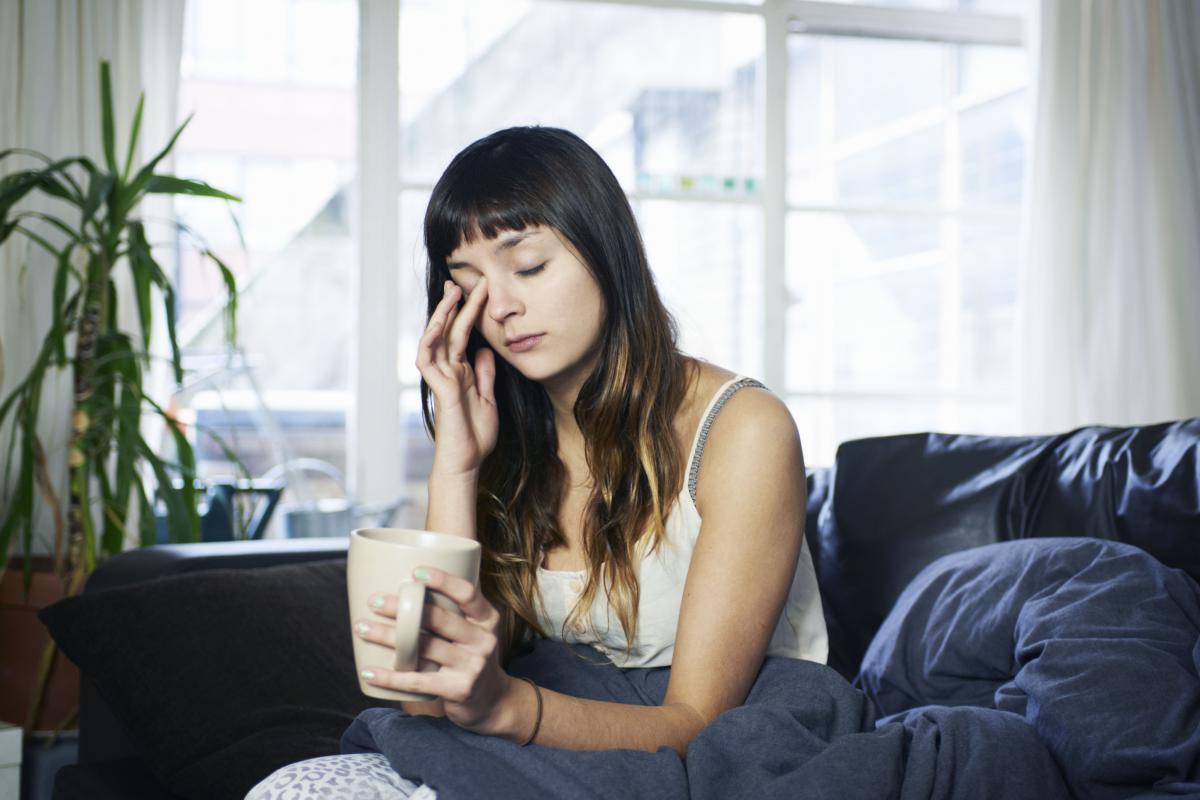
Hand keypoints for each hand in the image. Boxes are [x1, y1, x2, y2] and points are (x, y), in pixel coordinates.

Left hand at [354, 566, 514, 734]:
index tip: (415, 572)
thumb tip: (409, 585)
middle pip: (439, 618)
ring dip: (387, 637)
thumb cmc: (471, 656)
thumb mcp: (474, 630)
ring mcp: (472, 666)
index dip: (443, 580)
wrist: (493, 700)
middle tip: (374, 601)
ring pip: (423, 647)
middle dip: (402, 608)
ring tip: (361, 628)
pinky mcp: (458, 689)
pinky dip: (390, 677)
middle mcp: (483, 640)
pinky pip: (417, 681)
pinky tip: (369, 672)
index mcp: (487, 619)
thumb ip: (453, 611)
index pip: (467, 593)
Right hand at [417, 278, 498, 475]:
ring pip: (436, 340)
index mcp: (461, 372)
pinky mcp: (440, 390)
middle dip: (454, 306)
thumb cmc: (475, 436)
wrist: (467, 463)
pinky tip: (437, 325)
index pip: (462, 336)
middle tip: (461, 281)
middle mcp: (449, 372)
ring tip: (452, 293)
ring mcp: (442, 380)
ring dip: (442, 316)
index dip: (469, 313)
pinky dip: (431, 342)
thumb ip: (484, 375)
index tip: (478, 291)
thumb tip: (485, 350)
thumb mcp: (488, 398)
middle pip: (448, 332)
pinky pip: (429, 361)